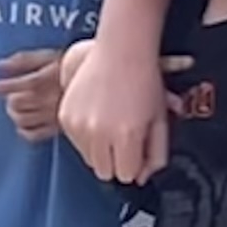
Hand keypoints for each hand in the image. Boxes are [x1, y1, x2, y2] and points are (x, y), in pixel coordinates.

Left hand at [0, 48, 69, 142]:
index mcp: (43, 80)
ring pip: (22, 119)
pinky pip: (34, 134)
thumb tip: (0, 66)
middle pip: (16, 103)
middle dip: (10, 99)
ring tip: (17, 109)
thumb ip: (22, 60)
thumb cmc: (72, 66)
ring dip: (14, 114)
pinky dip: (24, 131)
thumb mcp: (47, 56)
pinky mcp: (57, 127)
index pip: (16, 86)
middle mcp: (46, 98)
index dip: (3, 87)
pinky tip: (24, 124)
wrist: (99, 82)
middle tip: (10, 97)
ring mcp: (52, 114)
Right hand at [59, 38, 168, 185]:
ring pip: (88, 159)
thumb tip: (141, 177)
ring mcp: (79, 125)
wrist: (122, 49)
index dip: (134, 165)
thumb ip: (156, 156)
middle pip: (105, 172)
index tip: (137, 150)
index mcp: (127, 135)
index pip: (127, 176)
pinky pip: (76, 142)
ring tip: (111, 123)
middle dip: (116, 161)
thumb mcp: (160, 121)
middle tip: (125, 138)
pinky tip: (98, 115)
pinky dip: (86, 135)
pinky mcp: (65, 116)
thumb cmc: (144, 81)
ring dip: (100, 149)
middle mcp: (99, 132)